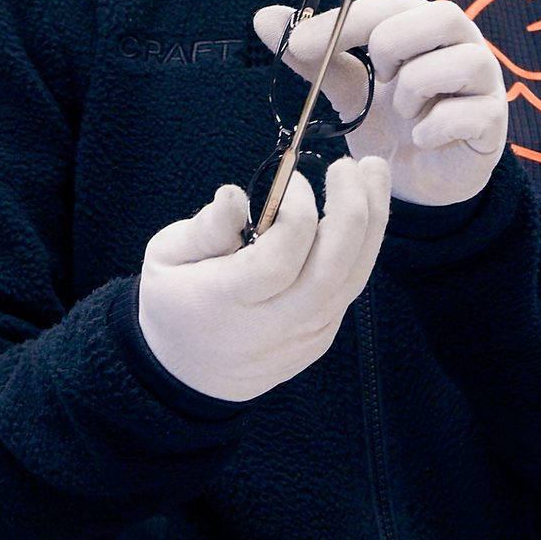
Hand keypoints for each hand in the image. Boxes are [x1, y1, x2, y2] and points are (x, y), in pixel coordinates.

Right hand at [137, 156, 389, 402]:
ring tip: (374, 172)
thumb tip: (234, 195)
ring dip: (372, 222)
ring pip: (352, 279)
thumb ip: (203, 228)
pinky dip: (363, 245)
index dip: (295, 213)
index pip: (278, 260)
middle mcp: (273, 325)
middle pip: (329, 272)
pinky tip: (366, 209)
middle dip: (350, 212)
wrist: (191, 374)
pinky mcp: (321, 337)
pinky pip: (350, 288)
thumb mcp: (166, 257)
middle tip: (348, 166)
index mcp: (225, 304)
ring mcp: (303, 336)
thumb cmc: (175, 300)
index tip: (292, 177)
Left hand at [255, 0, 507, 207]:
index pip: (392, 3)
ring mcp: (484, 82)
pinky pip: (468, 113)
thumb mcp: (347, 90)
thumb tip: (263, 17)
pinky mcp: (493, 121)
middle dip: (394, 47)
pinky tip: (420, 140)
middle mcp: (462, 44)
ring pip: (459, 62)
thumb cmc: (388, 124)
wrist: (417, 184)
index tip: (302, 46)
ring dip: (414, 91)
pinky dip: (432, 129)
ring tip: (404, 114)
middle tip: (378, 79)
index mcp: (424, 26)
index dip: (347, 21)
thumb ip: (314, 56)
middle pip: (441, 16)